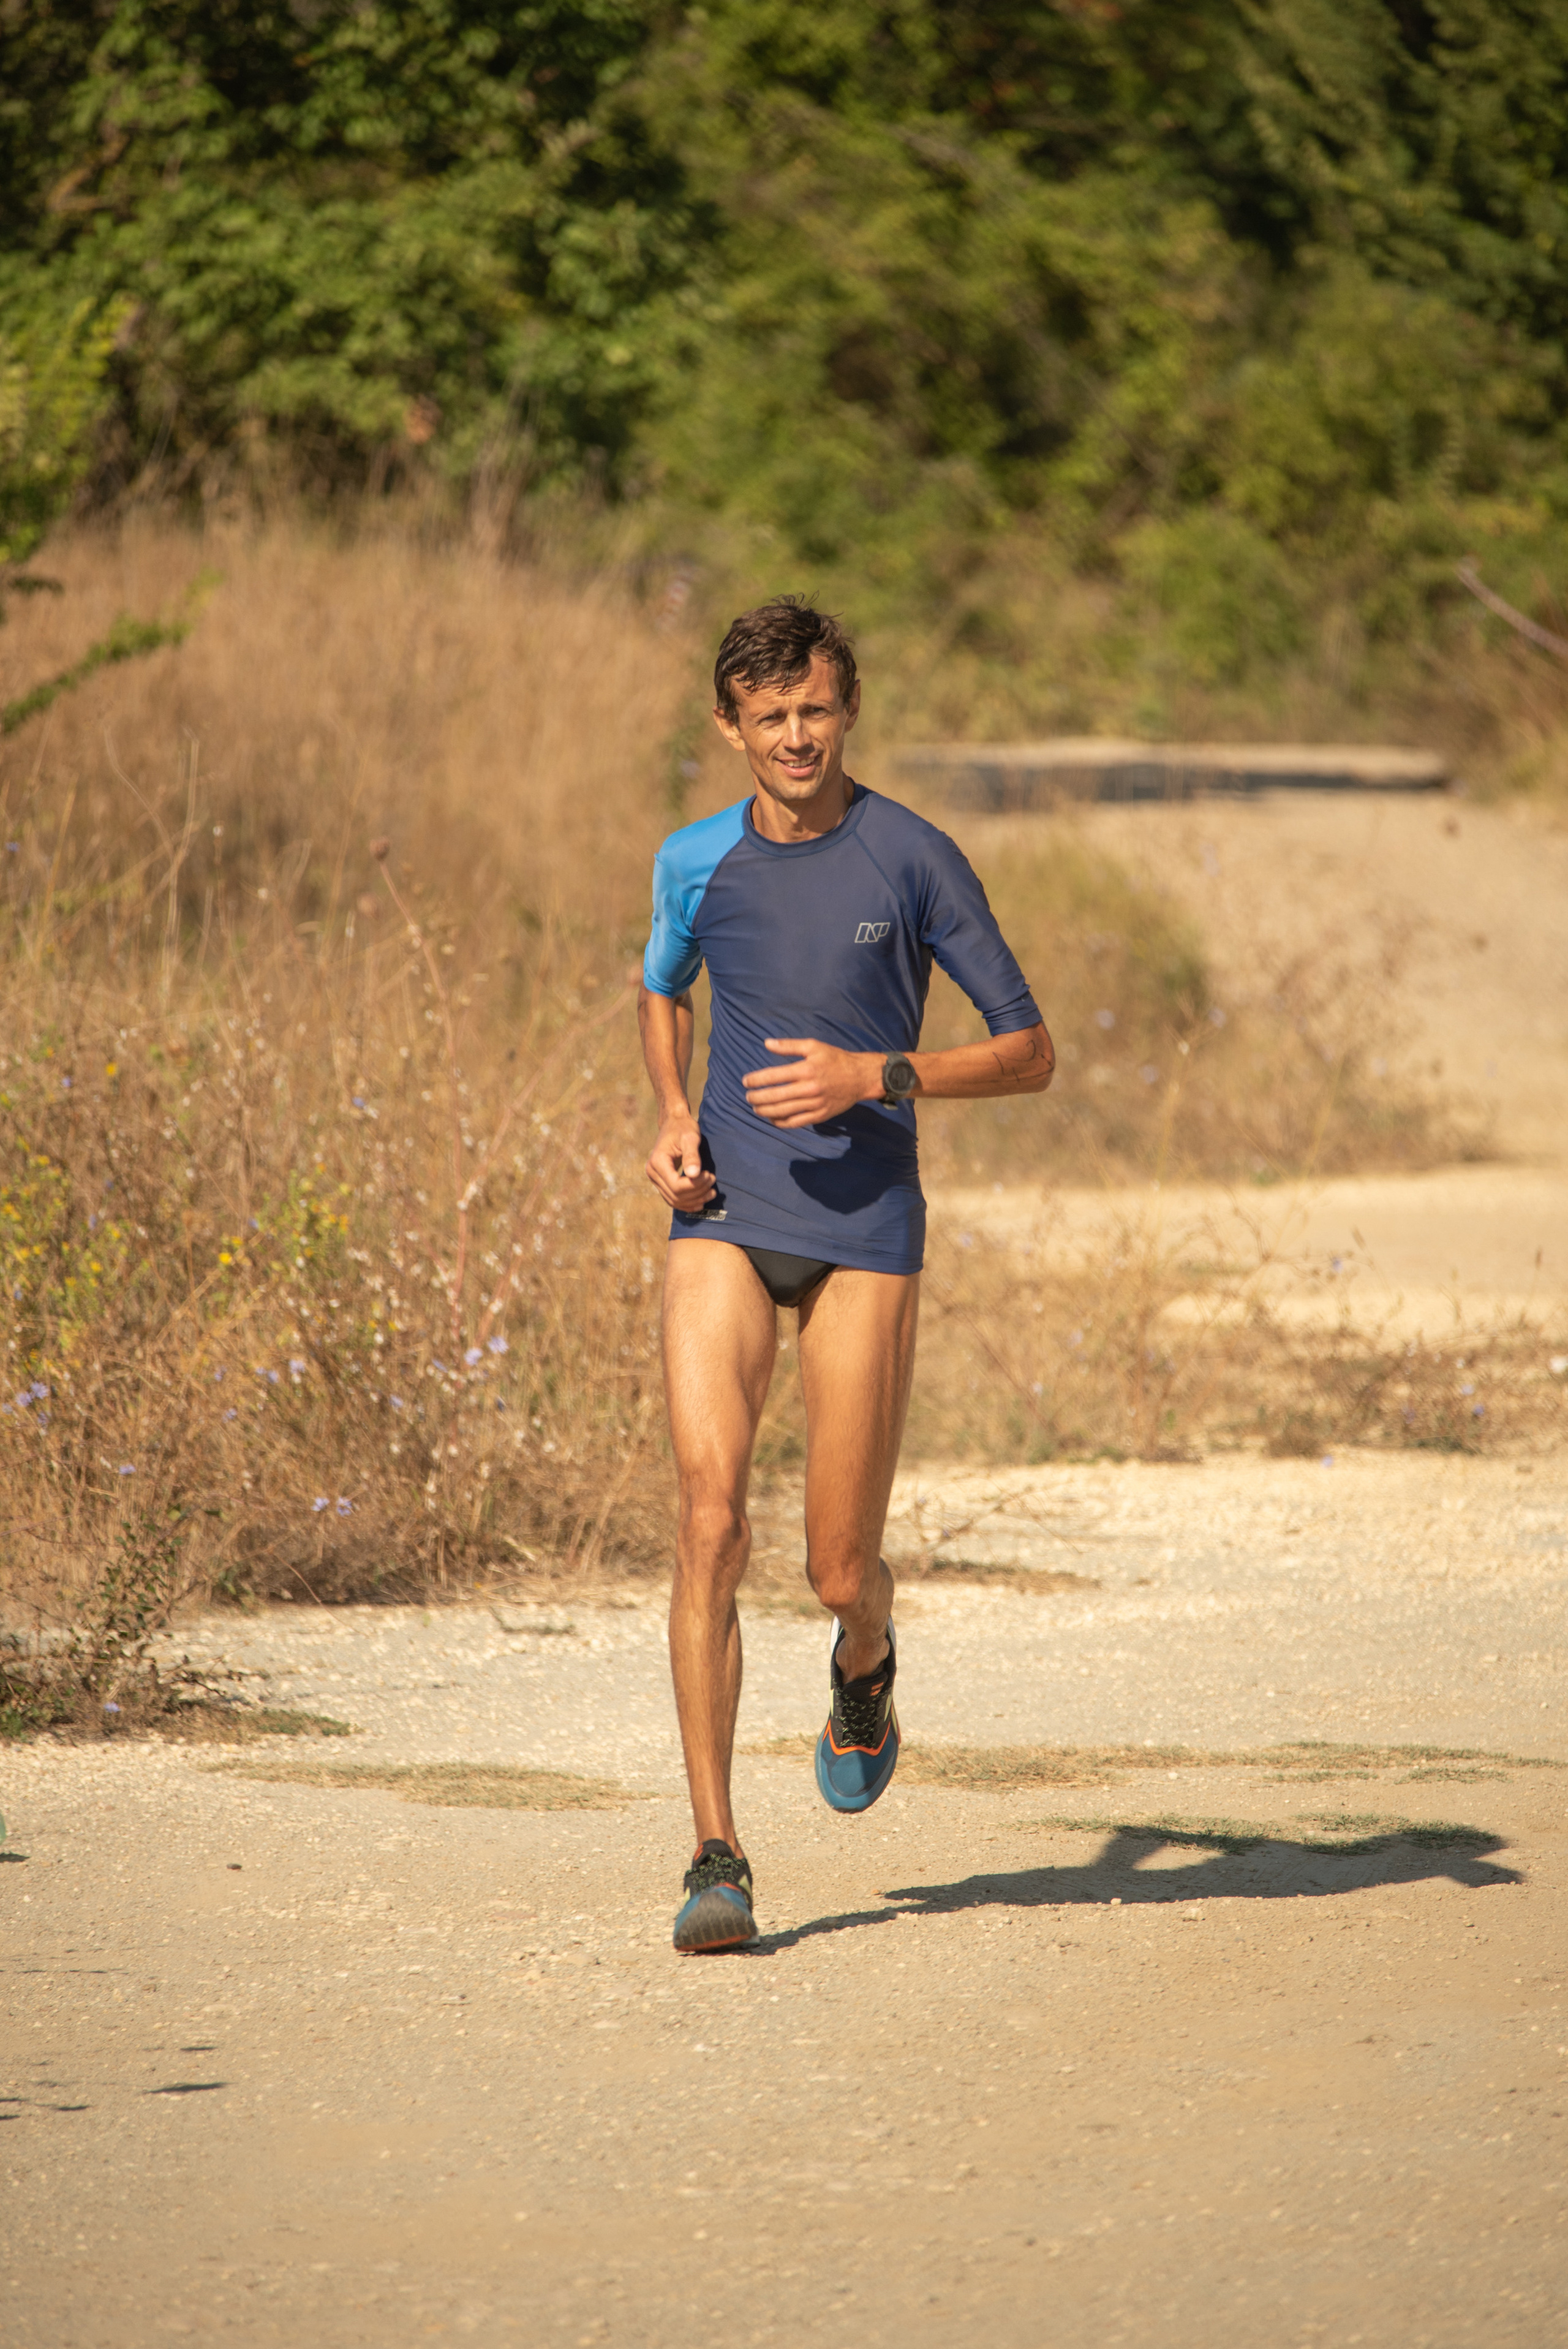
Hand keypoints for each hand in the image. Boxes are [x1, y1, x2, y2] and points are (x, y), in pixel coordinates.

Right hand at [645, 1113, 715, 1209]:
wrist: (674, 1123)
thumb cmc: (683, 1128)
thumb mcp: (690, 1138)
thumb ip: (692, 1156)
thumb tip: (694, 1174)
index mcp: (657, 1162)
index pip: (676, 1185)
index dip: (695, 1185)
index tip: (710, 1175)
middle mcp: (652, 1173)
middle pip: (675, 1195)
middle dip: (697, 1192)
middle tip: (713, 1181)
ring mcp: (655, 1179)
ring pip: (674, 1200)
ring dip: (694, 1200)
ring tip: (712, 1192)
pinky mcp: (661, 1182)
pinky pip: (673, 1199)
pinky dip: (687, 1203)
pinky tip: (701, 1201)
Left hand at [742, 1037, 881, 1128]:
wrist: (860, 1077)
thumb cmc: (835, 1059)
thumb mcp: (814, 1046)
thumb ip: (789, 1046)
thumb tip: (767, 1043)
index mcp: (806, 1069)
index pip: (773, 1076)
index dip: (756, 1080)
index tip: (746, 1081)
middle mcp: (809, 1088)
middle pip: (775, 1096)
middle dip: (757, 1098)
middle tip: (748, 1097)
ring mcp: (815, 1104)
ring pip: (783, 1112)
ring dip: (765, 1111)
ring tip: (756, 1108)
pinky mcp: (820, 1115)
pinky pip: (796, 1122)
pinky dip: (781, 1123)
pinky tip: (772, 1119)